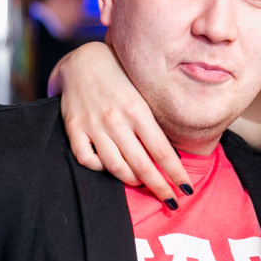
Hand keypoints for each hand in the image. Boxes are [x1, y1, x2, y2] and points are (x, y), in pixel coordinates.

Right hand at [49, 41, 190, 204]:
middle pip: (141, 165)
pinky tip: (108, 167)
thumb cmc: (120, 77)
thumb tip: (171, 153)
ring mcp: (93, 125)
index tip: (186, 189)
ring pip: (114, 166)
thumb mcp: (142, 94)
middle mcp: (116, 120)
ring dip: (131, 180)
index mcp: (138, 110)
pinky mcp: (74, 128)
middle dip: (159, 187)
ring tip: (141, 183)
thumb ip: (153, 121)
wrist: (82, 60)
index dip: (175, 173)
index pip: (161, 151)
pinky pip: (86, 158)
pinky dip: (98, 168)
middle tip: (171, 201)